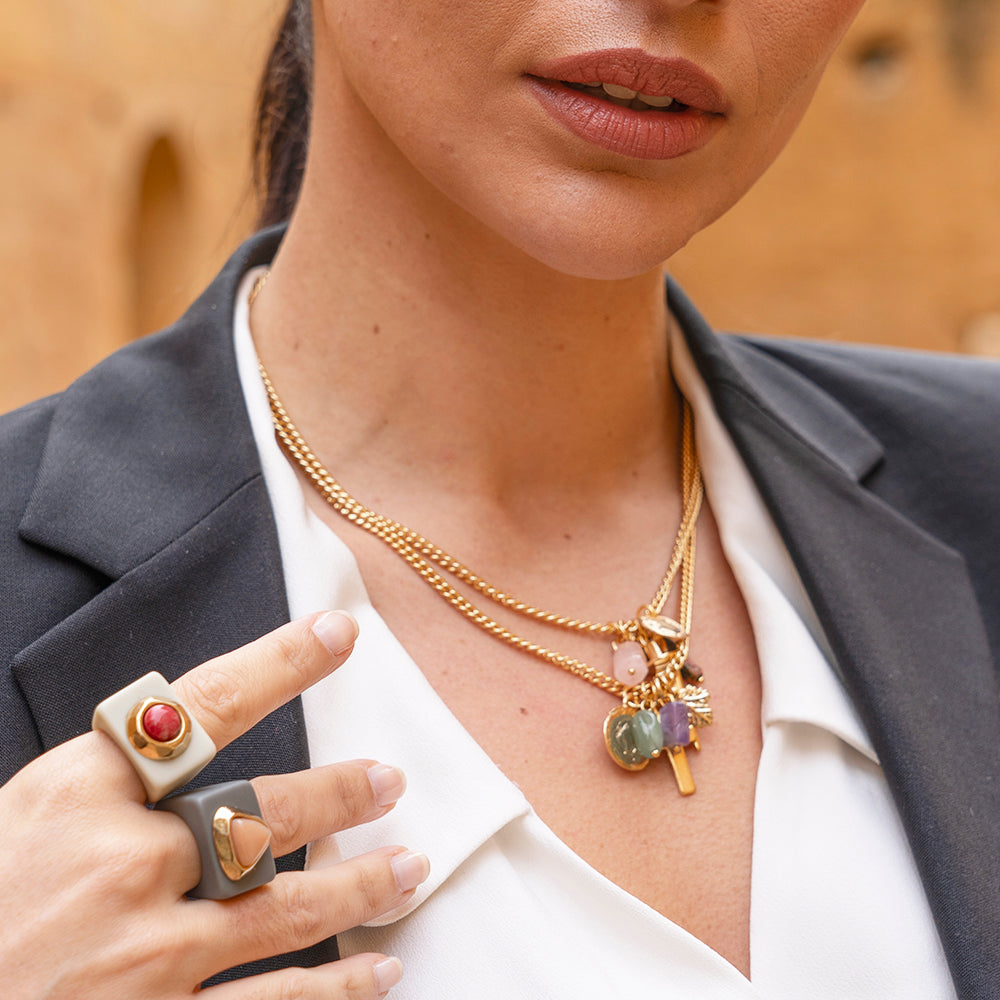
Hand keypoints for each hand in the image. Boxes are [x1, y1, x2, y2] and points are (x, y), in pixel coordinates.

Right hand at [0, 612, 426, 998]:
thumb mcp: (22, 814)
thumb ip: (109, 782)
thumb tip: (186, 736)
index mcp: (78, 796)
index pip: (204, 705)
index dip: (282, 662)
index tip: (338, 633)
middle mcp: (120, 867)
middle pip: (262, 811)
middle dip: (339, 793)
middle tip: (389, 779)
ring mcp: (142, 957)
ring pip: (285, 910)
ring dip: (361, 886)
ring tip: (410, 865)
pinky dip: (336, 991)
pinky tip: (380, 972)